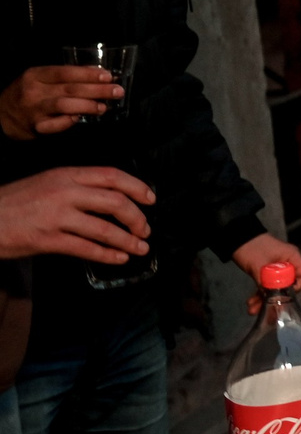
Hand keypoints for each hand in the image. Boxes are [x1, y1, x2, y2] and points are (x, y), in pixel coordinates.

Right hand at [0, 66, 122, 139]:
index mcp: (36, 75)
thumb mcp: (39, 79)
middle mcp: (34, 91)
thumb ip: (65, 76)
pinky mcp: (35, 127)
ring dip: (88, 106)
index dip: (88, 74)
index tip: (108, 75)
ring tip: (104, 107)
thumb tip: (98, 72)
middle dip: (97, 90)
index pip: (65, 72)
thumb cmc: (26, 94)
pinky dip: (69, 121)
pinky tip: (80, 119)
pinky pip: (56, 125)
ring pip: (65, 106)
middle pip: (70, 89)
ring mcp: (34, 110)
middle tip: (117, 91)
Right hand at [0, 168, 154, 262]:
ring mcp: (56, 217)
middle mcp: (64, 193)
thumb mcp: (47, 182)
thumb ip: (76, 186)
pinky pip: (85, 248)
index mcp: (66, 175)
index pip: (112, 176)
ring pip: (104, 229)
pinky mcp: (47, 240)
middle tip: (146, 230)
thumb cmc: (15, 202)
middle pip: (115, 202)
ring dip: (127, 240)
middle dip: (136, 217)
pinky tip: (119, 258)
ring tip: (141, 248)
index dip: (137, 187)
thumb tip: (112, 196)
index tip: (151, 199)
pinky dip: (107, 254)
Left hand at [232, 234, 300, 312]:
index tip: (283, 295)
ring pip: (276, 288)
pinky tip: (251, 303)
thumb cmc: (251, 247)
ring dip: (265, 299)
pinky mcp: (267, 272)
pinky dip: (260, 295)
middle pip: (289, 285)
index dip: (297, 287)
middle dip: (276, 298)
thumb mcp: (259, 266)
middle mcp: (288, 263)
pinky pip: (267, 286)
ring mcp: (277, 268)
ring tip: (253, 309)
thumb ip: (267, 282)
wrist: (236, 239)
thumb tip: (271, 299)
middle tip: (265, 308)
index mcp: (292, 257)